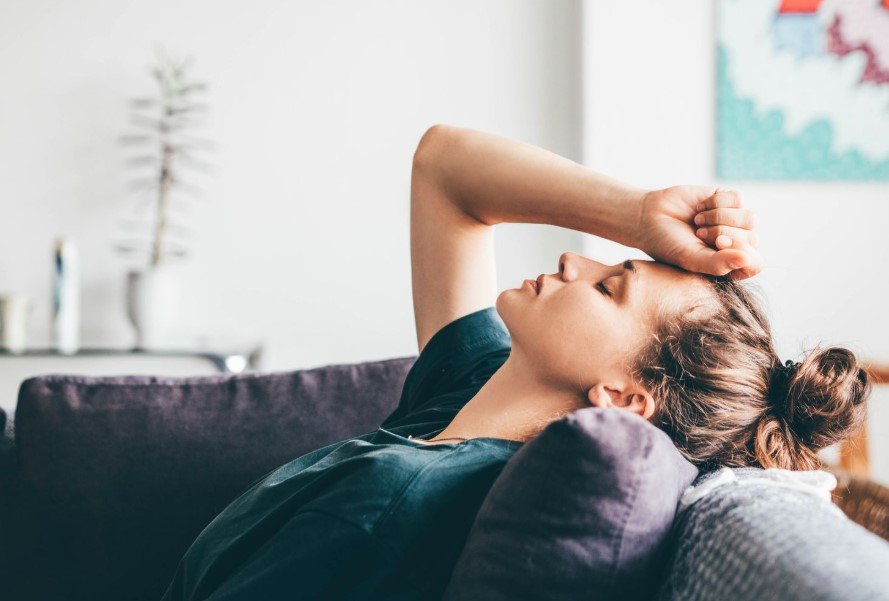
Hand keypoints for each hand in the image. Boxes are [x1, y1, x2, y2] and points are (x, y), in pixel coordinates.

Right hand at [635, 186, 761, 279]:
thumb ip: (719, 264)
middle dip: (722, 234)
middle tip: (699, 234)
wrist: (649, 216)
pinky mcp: (727, 200)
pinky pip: (738, 199)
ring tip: (698, 222)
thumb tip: (747, 259)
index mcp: (729, 265)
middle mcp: (735, 244)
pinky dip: (716, 202)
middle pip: (752, 239)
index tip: (717, 245)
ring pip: (749, 218)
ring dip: (719, 218)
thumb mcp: (691, 259)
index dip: (739, 252)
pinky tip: (701, 208)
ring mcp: (733, 222)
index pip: (754, 263)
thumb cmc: (668, 244)